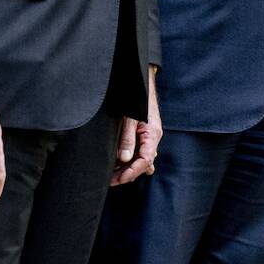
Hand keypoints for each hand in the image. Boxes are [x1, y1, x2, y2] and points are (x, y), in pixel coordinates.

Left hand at [113, 69, 161, 185]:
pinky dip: (130, 160)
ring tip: (111, 175)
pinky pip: (140, 153)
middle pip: (143, 164)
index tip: (119, 179)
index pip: (145, 160)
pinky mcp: (144, 135)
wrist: (141, 83)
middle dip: (127, 174)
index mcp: (152, 135)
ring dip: (128, 168)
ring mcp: (149, 137)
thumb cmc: (136, 99)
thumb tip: (125, 159)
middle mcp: (153, 138)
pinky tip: (118, 164)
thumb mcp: (129, 119)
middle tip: (110, 180)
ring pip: (141, 160)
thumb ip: (127, 139)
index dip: (132, 172)